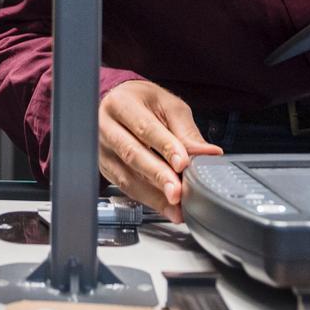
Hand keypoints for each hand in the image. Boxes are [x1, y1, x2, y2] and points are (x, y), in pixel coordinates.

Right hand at [99, 80, 222, 223]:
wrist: (120, 103)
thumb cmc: (144, 102)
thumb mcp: (168, 106)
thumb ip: (186, 131)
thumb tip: (207, 153)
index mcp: (122, 103)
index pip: (144, 127)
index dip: (165, 147)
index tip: (182, 163)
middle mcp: (106, 125)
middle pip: (131, 153)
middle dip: (158, 175)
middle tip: (178, 191)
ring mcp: (102, 148)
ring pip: (126, 175)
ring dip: (153, 194)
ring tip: (176, 206)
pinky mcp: (105, 167)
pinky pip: (125, 187)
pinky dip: (148, 200)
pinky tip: (166, 207)